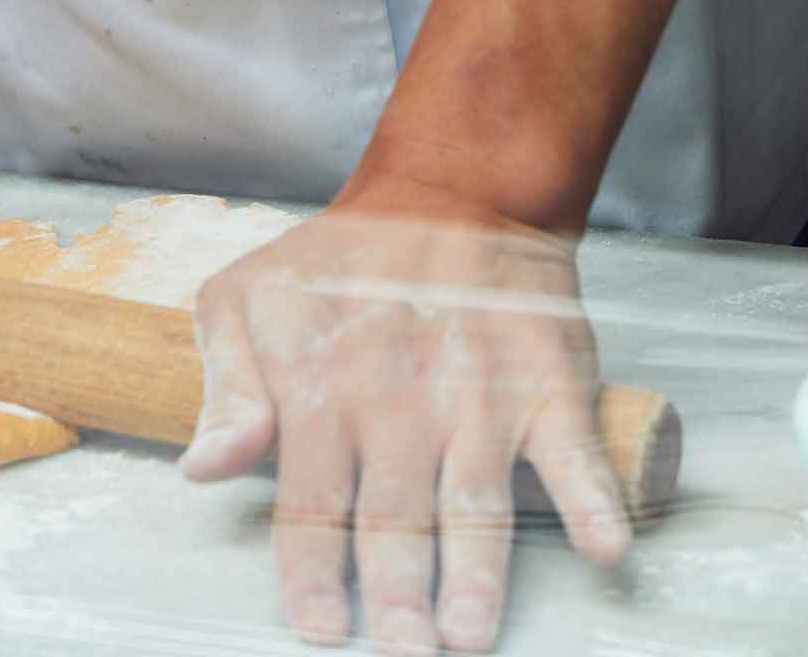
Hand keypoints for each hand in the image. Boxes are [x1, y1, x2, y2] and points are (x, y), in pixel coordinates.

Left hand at [179, 178, 628, 653]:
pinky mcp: (548, 383)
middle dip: (394, 595)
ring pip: (476, 502)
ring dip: (476, 572)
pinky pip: (578, 450)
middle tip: (402, 653)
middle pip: (393, 520)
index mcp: (321, 393)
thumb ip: (225, 387)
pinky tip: (604, 547)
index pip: (310, 506)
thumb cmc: (335, 262)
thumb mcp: (243, 300)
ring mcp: (479, 397)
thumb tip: (203, 468)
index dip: (313, 575)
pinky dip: (595, 498)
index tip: (322, 630)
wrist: (449, 197)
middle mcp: (399, 404)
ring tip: (470, 632)